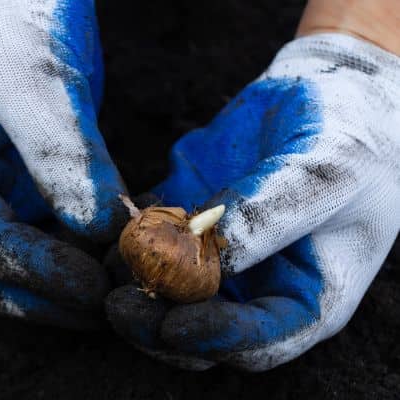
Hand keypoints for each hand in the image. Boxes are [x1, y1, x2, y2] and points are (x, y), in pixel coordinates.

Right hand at [0, 0, 127, 327]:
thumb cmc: (10, 13)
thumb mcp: (36, 82)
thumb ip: (65, 162)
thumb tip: (104, 236)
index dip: (42, 274)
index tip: (102, 286)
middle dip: (49, 298)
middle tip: (116, 305)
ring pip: (21, 263)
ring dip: (70, 280)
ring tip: (128, 279)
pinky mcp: (23, 178)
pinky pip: (50, 232)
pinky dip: (84, 248)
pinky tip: (127, 245)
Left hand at [106, 33, 399, 369]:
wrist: (323, 87)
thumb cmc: (348, 128)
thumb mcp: (329, 164)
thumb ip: (275, 212)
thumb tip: (222, 255)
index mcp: (309, 292)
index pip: (261, 342)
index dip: (217, 339)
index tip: (175, 324)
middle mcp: (258, 286)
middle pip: (200, 331)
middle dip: (157, 323)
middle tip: (119, 303)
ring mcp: (216, 257)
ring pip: (163, 293)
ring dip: (134, 283)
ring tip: (112, 258)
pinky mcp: (184, 223)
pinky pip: (146, 244)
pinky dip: (127, 240)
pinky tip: (116, 223)